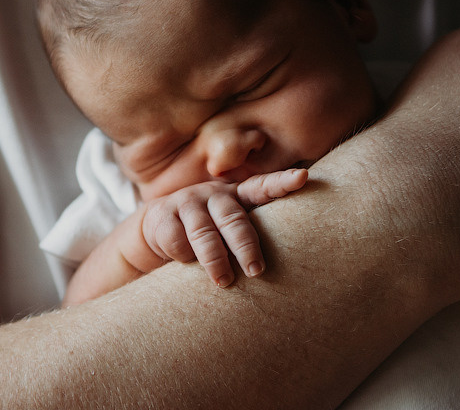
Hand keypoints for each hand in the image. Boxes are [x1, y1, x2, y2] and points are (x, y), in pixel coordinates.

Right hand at [139, 169, 307, 286]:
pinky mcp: (163, 215)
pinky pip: (177, 241)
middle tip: (257, 271)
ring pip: (205, 233)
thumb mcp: (228, 227)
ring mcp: (187, 202)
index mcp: (237, 195)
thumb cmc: (208, 232)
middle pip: (234, 219)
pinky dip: (184, 258)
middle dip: (246, 246)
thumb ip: (249, 234)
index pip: (262, 186)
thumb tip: (282, 267)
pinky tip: (185, 265)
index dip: (282, 182)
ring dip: (215, 260)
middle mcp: (214, 194)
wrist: (156, 227)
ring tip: (224, 282)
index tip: (303, 177)